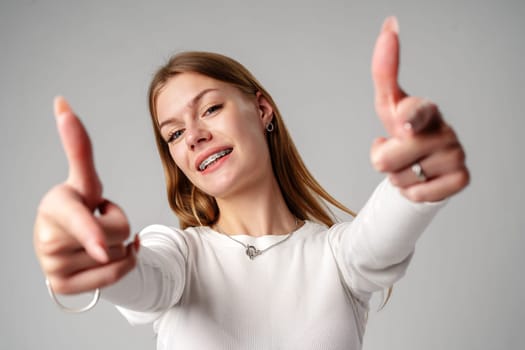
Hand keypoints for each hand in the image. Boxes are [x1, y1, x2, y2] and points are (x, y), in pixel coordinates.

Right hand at [33, 97, 136, 293]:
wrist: (70, 246)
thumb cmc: (80, 207)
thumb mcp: (85, 180)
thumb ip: (78, 146)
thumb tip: (62, 101)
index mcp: (55, 206)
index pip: (76, 216)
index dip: (90, 225)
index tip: (99, 231)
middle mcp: (47, 238)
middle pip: (119, 231)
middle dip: (118, 224)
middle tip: (96, 221)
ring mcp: (52, 266)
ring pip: (119, 253)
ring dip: (116, 245)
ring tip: (94, 239)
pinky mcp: (63, 287)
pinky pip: (117, 275)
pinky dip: (122, 264)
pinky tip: (104, 256)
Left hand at [370, 17, 468, 201]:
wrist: (422, 162)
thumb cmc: (403, 130)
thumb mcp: (387, 104)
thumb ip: (385, 71)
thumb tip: (390, 24)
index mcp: (425, 110)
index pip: (416, 113)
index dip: (408, 119)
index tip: (404, 122)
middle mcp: (444, 130)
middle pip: (386, 159)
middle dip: (382, 160)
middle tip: (396, 152)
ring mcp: (456, 154)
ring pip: (400, 179)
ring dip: (397, 177)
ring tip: (410, 164)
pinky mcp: (462, 178)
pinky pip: (418, 195)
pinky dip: (413, 192)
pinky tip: (423, 179)